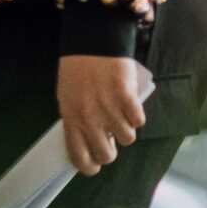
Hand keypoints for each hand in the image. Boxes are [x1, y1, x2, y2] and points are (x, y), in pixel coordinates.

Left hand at [58, 55, 145, 175]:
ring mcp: (109, 108)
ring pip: (127, 139)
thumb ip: (76, 120)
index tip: (95, 164)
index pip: (80, 157)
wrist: (92, 40)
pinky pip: (139, 121)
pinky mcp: (127, 97)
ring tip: (119, 113)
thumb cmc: (77, 69)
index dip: (89, 166)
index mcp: (71, 118)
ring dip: (125, 128)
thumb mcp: (68, 96)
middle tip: (111, 136)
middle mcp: (89, 118)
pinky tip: (129, 103)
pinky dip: (137, 115)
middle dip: (111, 149)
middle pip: (107, 155)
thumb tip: (89, 142)